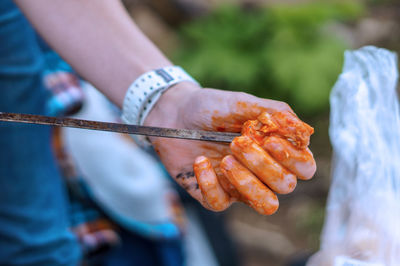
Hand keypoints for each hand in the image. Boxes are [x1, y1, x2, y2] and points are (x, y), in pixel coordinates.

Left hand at [145, 83, 315, 214]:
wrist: (174, 114)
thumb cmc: (211, 107)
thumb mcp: (241, 103)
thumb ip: (274, 113)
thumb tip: (304, 130)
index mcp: (275, 149)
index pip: (304, 167)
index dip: (293, 159)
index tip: (269, 141)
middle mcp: (262, 171)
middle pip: (286, 185)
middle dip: (264, 165)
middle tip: (237, 142)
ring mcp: (240, 185)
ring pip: (265, 204)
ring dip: (249, 184)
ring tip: (226, 160)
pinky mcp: (214, 194)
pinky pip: (221, 204)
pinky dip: (211, 184)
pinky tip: (200, 162)